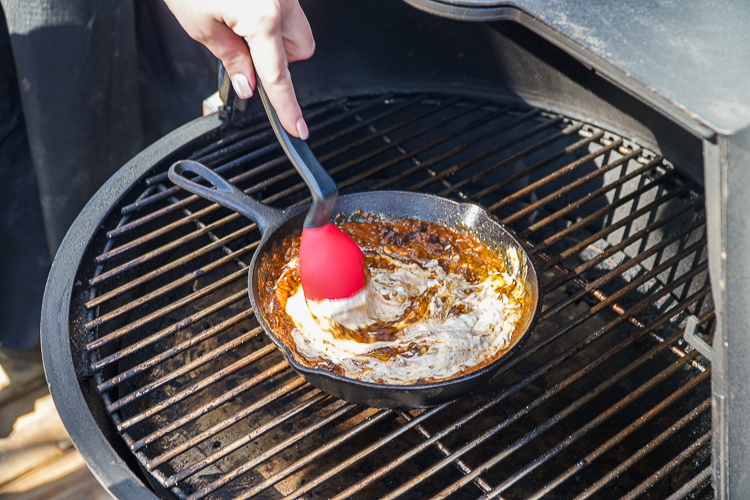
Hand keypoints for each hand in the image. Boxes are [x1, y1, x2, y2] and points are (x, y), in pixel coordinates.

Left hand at [164, 0, 314, 138]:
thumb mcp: (200, 26)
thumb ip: (231, 59)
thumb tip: (248, 84)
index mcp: (262, 17)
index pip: (278, 76)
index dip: (287, 107)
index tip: (297, 128)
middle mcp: (281, 1)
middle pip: (300, 50)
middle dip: (279, 58)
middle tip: (246, 50)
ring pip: (295, 29)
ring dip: (275, 37)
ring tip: (238, 21)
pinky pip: (285, 9)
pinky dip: (268, 16)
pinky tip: (241, 5)